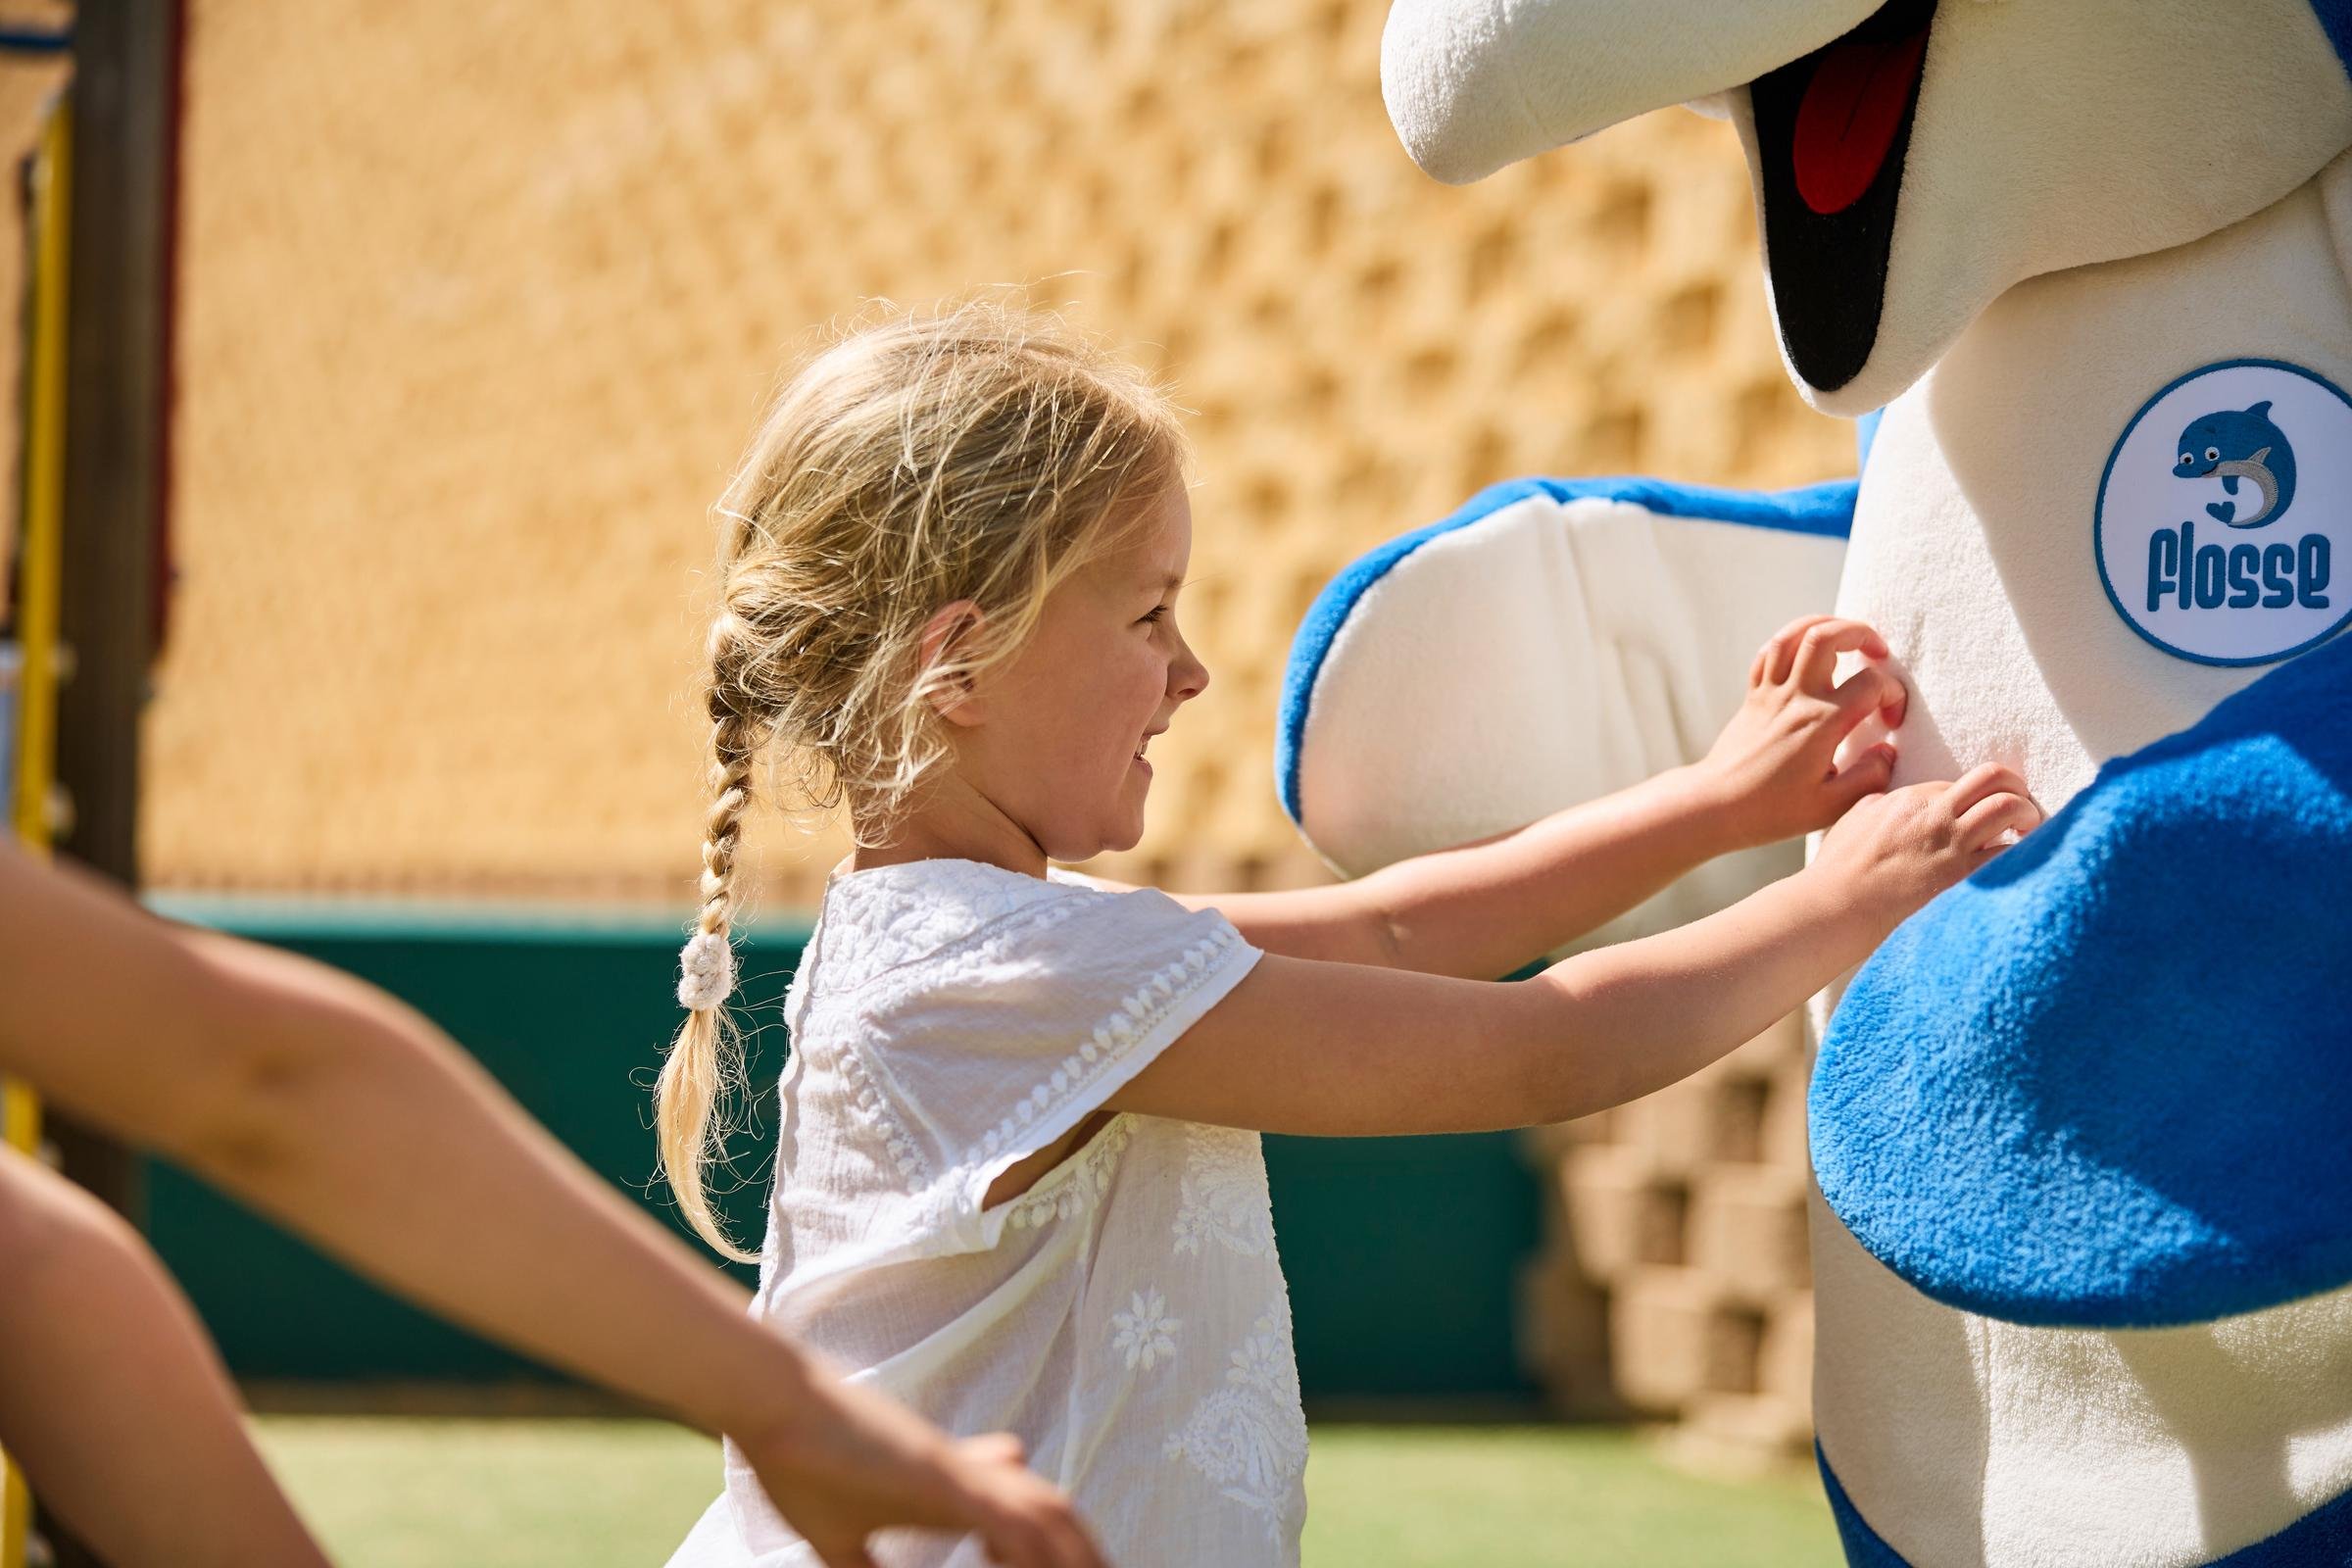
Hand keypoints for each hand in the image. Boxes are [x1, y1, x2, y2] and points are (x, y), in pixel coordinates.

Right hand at [730, 1359, 1106, 1567]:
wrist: (776, 1402)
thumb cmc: (800, 1462)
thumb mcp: (838, 1537)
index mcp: (950, 1488)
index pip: (1024, 1519)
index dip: (1055, 1553)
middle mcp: (967, 1476)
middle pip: (1050, 1515)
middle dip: (1083, 1557)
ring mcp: (958, 1474)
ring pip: (1047, 1517)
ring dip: (1075, 1556)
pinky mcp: (942, 1476)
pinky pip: (1011, 1522)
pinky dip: (1036, 1554)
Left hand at [1693, 615, 1908, 848]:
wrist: (1716, 805)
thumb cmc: (1772, 811)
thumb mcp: (1831, 806)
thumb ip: (1869, 777)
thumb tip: (1887, 751)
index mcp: (1821, 723)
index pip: (1870, 684)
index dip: (1893, 694)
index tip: (1891, 719)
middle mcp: (1794, 698)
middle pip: (1825, 636)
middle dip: (1860, 632)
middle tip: (1878, 652)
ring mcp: (1769, 693)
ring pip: (1793, 635)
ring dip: (1824, 626)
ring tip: (1846, 639)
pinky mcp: (1752, 697)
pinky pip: (1768, 653)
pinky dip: (1791, 642)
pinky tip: (1806, 655)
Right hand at [1811, 761, 2042, 933]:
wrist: (1837, 908)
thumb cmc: (1839, 870)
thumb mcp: (1855, 820)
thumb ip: (1880, 804)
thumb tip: (1894, 800)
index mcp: (1910, 799)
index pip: (1961, 784)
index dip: (1976, 797)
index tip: (1981, 813)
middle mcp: (1935, 814)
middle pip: (1995, 779)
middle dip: (2018, 787)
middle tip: (2023, 805)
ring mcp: (1952, 845)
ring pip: (2009, 808)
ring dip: (2028, 815)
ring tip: (2030, 831)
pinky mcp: (1963, 877)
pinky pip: (2010, 856)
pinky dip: (2024, 855)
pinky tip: (2023, 863)